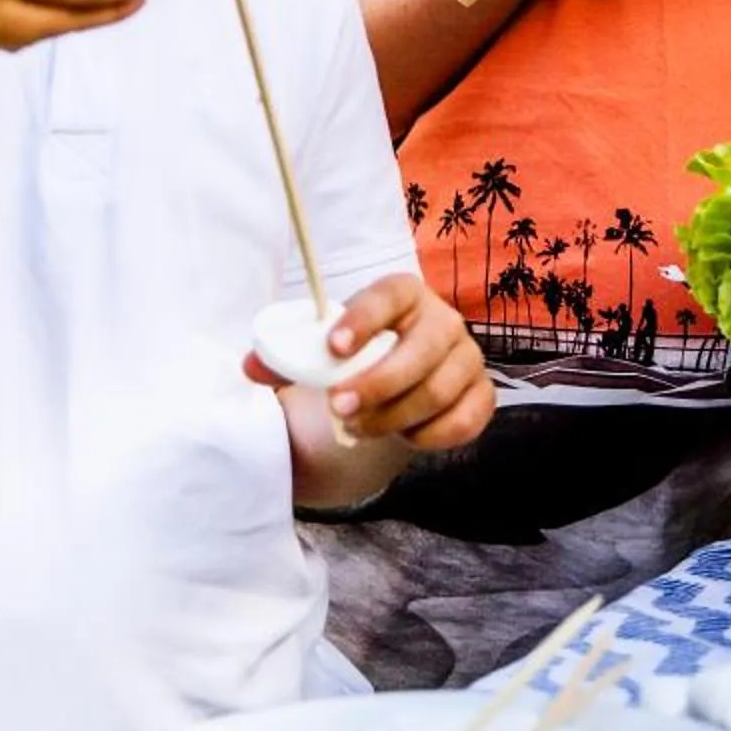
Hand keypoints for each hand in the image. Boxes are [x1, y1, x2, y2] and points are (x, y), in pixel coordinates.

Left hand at [246, 272, 493, 449]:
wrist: (397, 380)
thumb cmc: (356, 357)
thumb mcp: (321, 352)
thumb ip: (286, 358)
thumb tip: (250, 367)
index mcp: (404, 293)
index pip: (388, 295)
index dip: (364, 318)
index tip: (332, 347)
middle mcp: (443, 320)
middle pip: (421, 349)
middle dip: (378, 382)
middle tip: (338, 407)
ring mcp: (467, 358)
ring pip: (438, 390)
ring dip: (394, 416)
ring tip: (358, 428)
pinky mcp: (480, 395)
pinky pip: (464, 420)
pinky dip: (430, 435)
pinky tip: (403, 437)